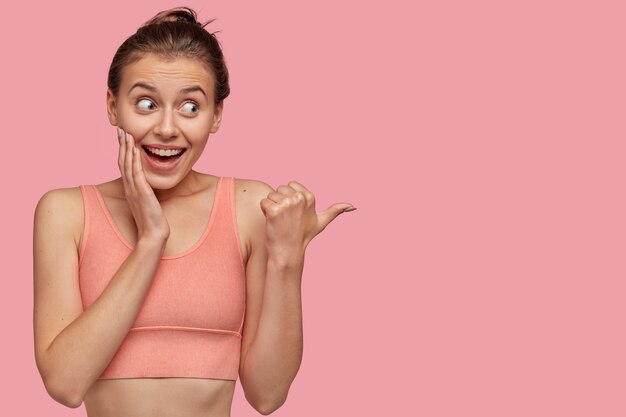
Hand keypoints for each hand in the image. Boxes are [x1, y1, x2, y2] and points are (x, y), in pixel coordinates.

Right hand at [117, 127, 169, 243]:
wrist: (153, 235)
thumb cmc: (151, 220)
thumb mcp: (147, 202)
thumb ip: (145, 192)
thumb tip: (148, 185)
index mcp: (130, 189)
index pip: (124, 166)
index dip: (122, 151)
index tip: (123, 138)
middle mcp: (129, 188)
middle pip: (122, 162)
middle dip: (121, 145)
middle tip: (120, 130)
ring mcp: (134, 190)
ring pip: (127, 165)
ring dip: (126, 148)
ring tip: (126, 134)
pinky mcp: (142, 193)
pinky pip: (136, 174)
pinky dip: (134, 160)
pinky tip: (134, 149)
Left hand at [260, 181, 354, 262]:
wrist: (289, 252)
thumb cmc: (304, 236)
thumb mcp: (321, 222)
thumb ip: (335, 211)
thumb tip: (352, 206)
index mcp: (310, 196)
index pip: (290, 185)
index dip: (289, 198)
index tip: (294, 213)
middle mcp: (299, 198)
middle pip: (279, 189)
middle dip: (279, 202)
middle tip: (286, 219)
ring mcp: (287, 204)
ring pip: (271, 195)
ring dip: (272, 207)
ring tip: (280, 221)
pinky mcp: (274, 210)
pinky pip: (264, 202)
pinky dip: (265, 212)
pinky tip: (272, 222)